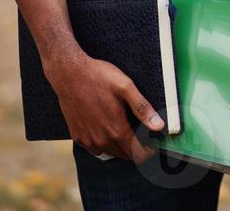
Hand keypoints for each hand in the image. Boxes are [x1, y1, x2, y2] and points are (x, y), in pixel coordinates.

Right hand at [45, 52, 162, 160]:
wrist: (69, 74)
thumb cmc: (99, 77)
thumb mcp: (125, 87)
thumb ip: (142, 109)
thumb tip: (159, 126)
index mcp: (117, 129)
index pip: (138, 153)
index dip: (148, 152)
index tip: (154, 145)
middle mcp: (102, 140)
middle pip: (125, 155)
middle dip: (136, 150)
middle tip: (143, 137)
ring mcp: (88, 140)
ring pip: (110, 153)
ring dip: (121, 148)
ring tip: (128, 134)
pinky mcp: (77, 136)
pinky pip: (95, 149)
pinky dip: (104, 145)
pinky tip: (107, 131)